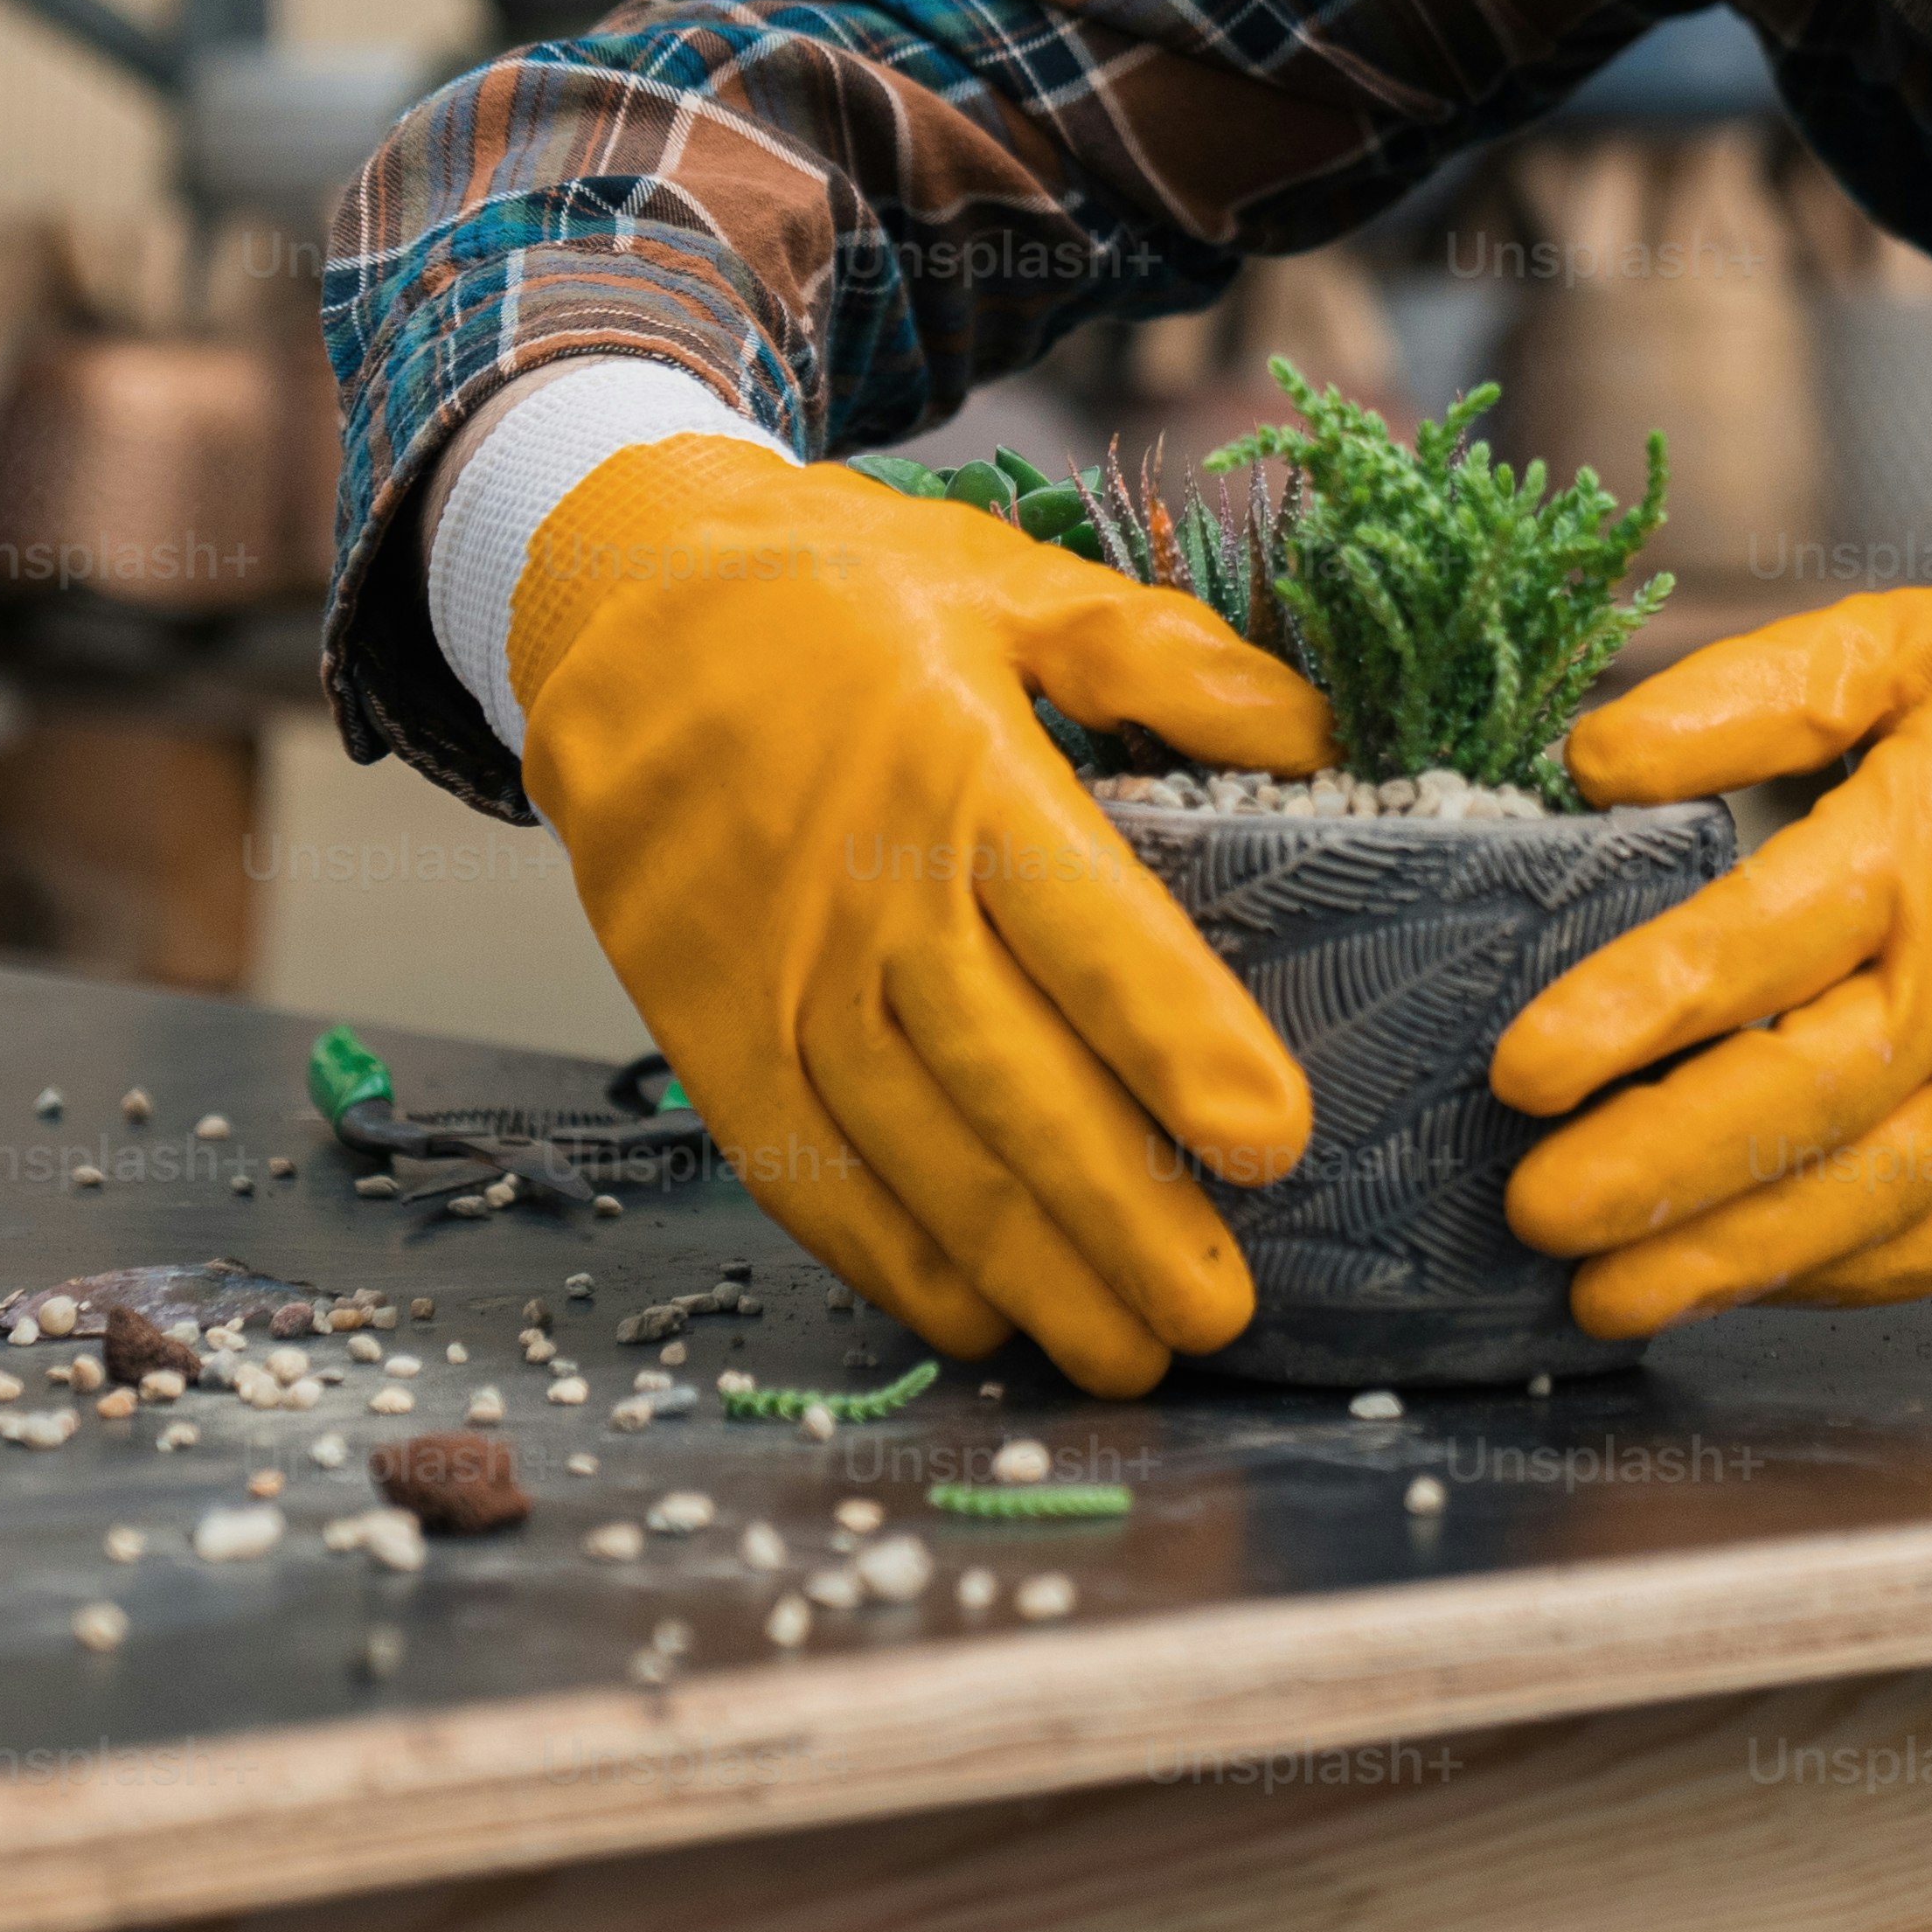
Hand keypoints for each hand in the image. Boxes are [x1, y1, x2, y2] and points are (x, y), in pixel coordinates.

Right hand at [513, 435, 1331, 1391]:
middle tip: (1224, 1311)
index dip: (1177, 1041)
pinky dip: (890, 1257)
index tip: (1271, 1139)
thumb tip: (1314, 730)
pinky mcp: (709, 1032)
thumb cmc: (845, 595)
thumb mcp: (1010, 581)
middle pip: (1009, 1079)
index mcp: (960, 775)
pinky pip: (805, 1168)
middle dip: (1121, 1211)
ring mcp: (779, 978)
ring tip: (1131, 1350)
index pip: (1088, 931)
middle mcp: (866, 896)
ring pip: (914, 1151)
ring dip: (1025, 1265)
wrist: (618, 613)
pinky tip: (980, 1316)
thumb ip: (1163, 658)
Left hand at [1491, 577, 1931, 1335]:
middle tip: (1534, 1209)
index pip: (1760, 942)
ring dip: (1729, 1259)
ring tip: (1602, 1293)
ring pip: (1869, 1194)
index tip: (1522, 1067)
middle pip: (1807, 1097)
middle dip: (1661, 1169)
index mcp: (1928, 840)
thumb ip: (1746, 697)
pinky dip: (1839, 1277)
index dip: (1635, 1011)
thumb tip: (1597, 760)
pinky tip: (1737, 1285)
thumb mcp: (1902, 643)